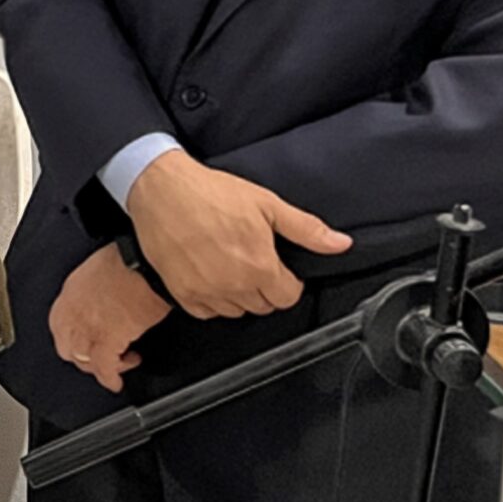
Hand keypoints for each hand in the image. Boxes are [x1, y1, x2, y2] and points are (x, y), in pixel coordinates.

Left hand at [50, 245, 172, 392]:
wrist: (143, 263)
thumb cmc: (130, 259)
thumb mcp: (101, 270)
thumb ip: (96, 289)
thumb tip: (106, 297)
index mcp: (70, 294)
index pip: (59, 326)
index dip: (72, 338)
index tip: (84, 342)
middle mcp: (73, 313)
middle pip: (67, 348)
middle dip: (83, 357)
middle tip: (100, 358)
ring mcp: (87, 329)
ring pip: (84, 361)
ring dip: (100, 367)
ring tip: (118, 365)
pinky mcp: (107, 341)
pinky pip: (105, 369)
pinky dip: (111, 379)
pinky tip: (116, 382)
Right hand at [127, 150, 349, 318]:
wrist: (162, 190)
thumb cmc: (211, 193)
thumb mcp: (267, 204)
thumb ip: (306, 229)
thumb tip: (340, 244)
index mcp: (260, 267)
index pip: (288, 297)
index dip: (288, 281)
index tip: (277, 266)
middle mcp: (234, 286)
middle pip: (263, 305)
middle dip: (264, 287)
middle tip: (251, 260)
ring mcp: (206, 292)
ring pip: (236, 311)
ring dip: (238, 294)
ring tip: (228, 265)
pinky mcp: (182, 293)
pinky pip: (207, 311)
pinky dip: (211, 299)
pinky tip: (209, 274)